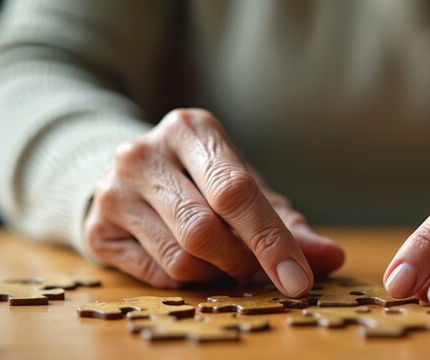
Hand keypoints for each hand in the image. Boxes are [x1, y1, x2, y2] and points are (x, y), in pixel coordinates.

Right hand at [84, 109, 343, 295]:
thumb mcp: (246, 190)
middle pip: (204, 229)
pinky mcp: (98, 227)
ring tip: (224, 260)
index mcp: (190, 129)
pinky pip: (158, 273)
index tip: (298, 279)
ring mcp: (113, 189)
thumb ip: (288, 224)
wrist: (131, 177)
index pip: (235, 191)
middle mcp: (144, 152)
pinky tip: (193, 261)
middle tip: (259, 271)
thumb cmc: (202, 182)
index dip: (270, 240)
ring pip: (181, 257)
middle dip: (242, 260)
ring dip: (216, 272)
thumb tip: (331, 258)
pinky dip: (189, 279)